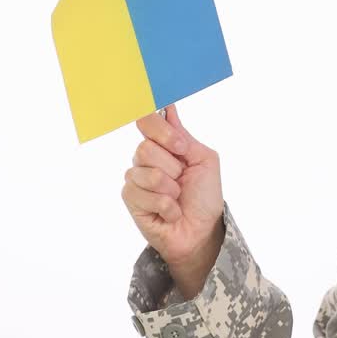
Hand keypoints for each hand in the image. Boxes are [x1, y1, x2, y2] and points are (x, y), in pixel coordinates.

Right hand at [122, 103, 223, 267]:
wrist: (202, 230)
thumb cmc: (205, 196)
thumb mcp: (204, 160)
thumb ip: (183, 135)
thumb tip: (168, 107)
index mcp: (164, 145)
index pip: (147, 122)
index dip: (161, 132)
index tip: (180, 148)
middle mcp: (146, 159)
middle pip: (145, 149)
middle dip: (173, 168)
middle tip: (182, 180)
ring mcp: (136, 179)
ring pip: (146, 173)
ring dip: (170, 189)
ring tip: (177, 198)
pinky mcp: (130, 199)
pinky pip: (143, 194)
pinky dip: (165, 205)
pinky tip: (170, 211)